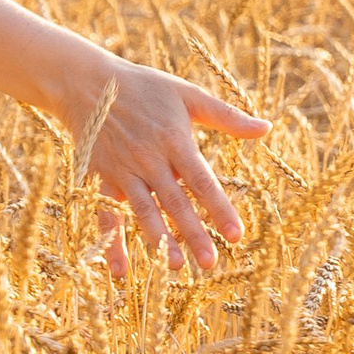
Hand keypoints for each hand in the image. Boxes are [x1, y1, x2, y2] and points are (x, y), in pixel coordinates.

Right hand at [61, 56, 266, 279]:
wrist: (86, 82)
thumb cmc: (144, 86)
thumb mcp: (186, 94)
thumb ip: (226, 116)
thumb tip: (266, 128)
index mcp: (173, 140)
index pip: (201, 181)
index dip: (219, 208)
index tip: (236, 235)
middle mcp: (148, 159)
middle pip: (174, 202)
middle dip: (193, 234)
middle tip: (210, 263)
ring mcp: (122, 170)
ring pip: (142, 210)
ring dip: (159, 239)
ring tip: (175, 266)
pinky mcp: (100, 177)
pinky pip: (105, 214)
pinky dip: (112, 242)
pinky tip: (121, 271)